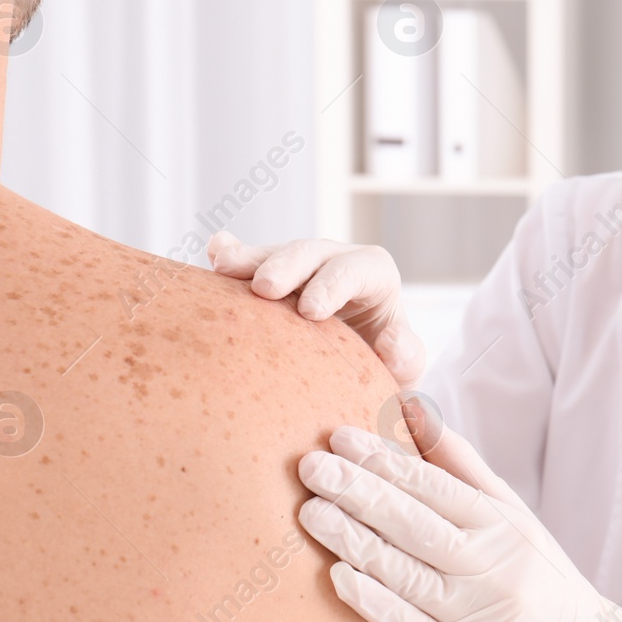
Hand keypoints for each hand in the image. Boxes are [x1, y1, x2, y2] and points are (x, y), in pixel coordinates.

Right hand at [207, 232, 425, 388]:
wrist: (356, 371)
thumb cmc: (384, 365)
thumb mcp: (404, 366)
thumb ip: (406, 355)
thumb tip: (391, 339)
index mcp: (374, 275)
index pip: (357, 269)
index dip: (334, 284)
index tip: (311, 311)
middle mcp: (336, 261)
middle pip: (312, 252)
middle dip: (287, 266)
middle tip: (265, 289)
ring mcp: (300, 267)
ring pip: (275, 253)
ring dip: (248, 258)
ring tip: (223, 266)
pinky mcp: (271, 276)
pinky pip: (249, 259)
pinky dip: (231, 252)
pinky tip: (214, 250)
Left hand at [296, 402, 621, 621]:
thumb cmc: (527, 569)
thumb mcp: (506, 511)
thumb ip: (456, 461)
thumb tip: (411, 403)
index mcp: (499, 524)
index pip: (433, 486)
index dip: (384, 461)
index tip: (339, 439)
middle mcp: (488, 566)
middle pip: (414, 524)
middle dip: (358, 493)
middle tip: (311, 467)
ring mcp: (472, 615)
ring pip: (404, 572)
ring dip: (353, 541)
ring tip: (310, 513)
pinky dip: (372, 602)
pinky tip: (338, 577)